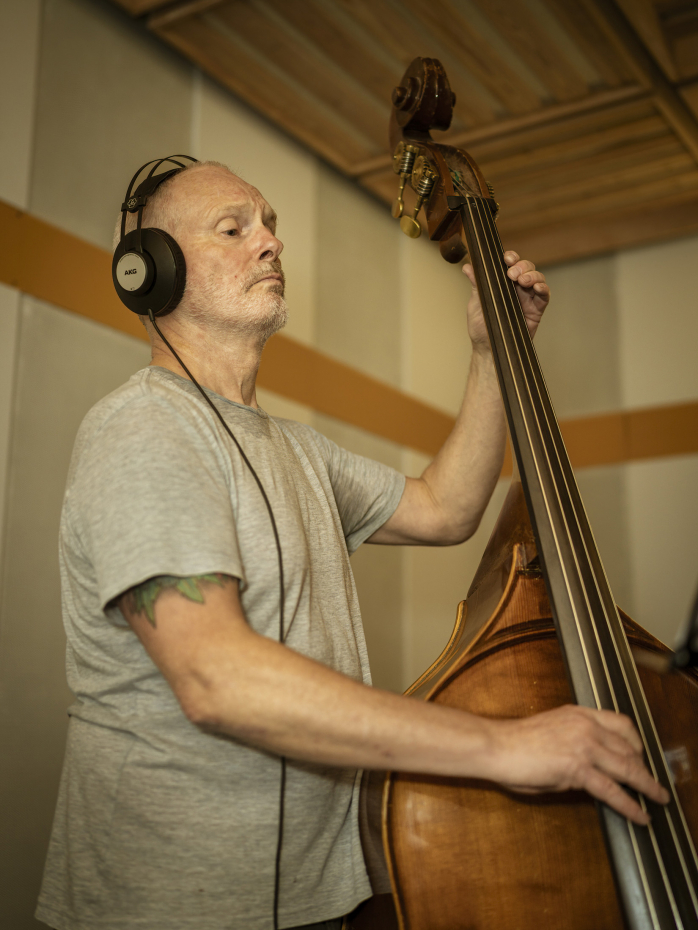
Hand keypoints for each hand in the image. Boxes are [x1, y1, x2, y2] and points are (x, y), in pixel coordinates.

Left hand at [463, 251, 549, 352]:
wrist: (489, 348)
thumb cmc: (481, 327)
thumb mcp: (476, 303)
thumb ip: (476, 284)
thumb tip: (468, 266)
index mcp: (502, 284)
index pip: (510, 264)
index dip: (511, 258)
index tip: (506, 257)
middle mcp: (516, 288)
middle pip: (526, 268)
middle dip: (522, 266)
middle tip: (512, 274)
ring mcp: (528, 298)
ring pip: (537, 278)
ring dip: (532, 275)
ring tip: (523, 281)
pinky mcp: (536, 310)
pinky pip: (545, 295)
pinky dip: (543, 288)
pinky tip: (537, 288)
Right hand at [489, 704, 669, 824]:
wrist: (496, 745)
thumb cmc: (515, 741)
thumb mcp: (553, 732)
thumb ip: (575, 744)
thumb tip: (591, 768)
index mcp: (579, 714)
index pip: (621, 723)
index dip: (637, 743)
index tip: (641, 755)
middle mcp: (585, 725)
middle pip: (629, 748)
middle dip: (644, 768)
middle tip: (651, 784)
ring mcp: (583, 745)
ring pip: (627, 768)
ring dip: (647, 786)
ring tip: (657, 798)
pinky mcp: (577, 768)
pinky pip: (612, 790)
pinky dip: (630, 805)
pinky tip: (639, 815)